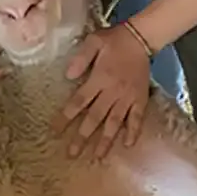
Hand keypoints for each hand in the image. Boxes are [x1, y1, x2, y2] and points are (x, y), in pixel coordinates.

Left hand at [55, 23, 151, 159]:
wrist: (141, 38)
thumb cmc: (114, 41)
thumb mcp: (93, 41)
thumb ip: (81, 58)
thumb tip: (68, 75)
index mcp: (99, 79)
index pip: (79, 101)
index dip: (66, 117)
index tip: (55, 131)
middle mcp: (112, 92)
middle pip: (95, 118)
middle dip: (82, 137)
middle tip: (72, 154)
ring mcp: (127, 97)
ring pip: (114, 123)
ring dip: (105, 141)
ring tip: (97, 157)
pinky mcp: (140, 99)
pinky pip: (137, 118)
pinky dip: (133, 131)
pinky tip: (127, 145)